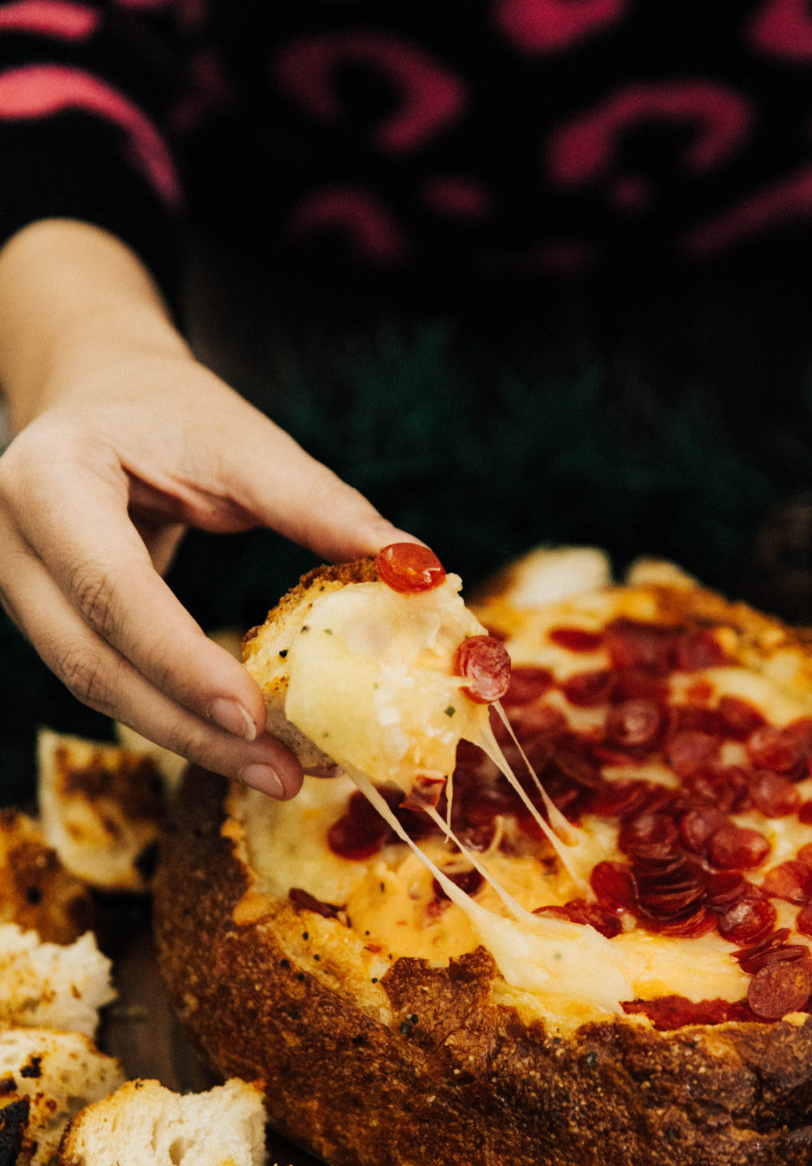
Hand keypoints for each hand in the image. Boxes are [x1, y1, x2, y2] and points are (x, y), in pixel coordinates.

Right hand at [0, 222, 409, 795]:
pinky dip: (173, 716)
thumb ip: (320, 507)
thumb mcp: (243, 443)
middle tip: (280, 772)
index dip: (181, 662)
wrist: (96, 393)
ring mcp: (16, 587)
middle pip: (92, 664)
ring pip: (93, 689)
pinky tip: (237, 741)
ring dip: (185, 738)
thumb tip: (416, 568)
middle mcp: (10, 542)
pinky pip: (105, 681)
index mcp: (50, 480)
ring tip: (273, 771)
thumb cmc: (171, 411)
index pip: (112, 590)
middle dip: (190, 730)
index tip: (255, 716)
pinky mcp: (43, 619)